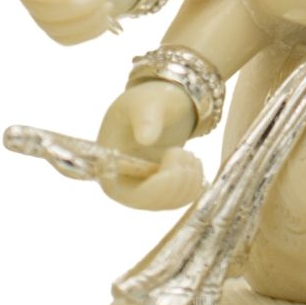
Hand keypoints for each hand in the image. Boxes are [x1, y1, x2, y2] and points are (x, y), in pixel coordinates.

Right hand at [96, 81, 201, 208]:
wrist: (161, 106)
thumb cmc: (146, 101)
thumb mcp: (145, 103)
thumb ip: (145, 118)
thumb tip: (145, 139)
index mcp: (111, 168)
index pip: (132, 195)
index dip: (158, 187)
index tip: (176, 155)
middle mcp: (124, 186)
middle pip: (154, 202)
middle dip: (177, 178)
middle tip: (183, 150)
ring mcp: (144, 191)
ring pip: (172, 202)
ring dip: (188, 178)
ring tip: (187, 152)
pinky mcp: (162, 192)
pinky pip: (183, 199)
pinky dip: (194, 182)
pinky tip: (192, 162)